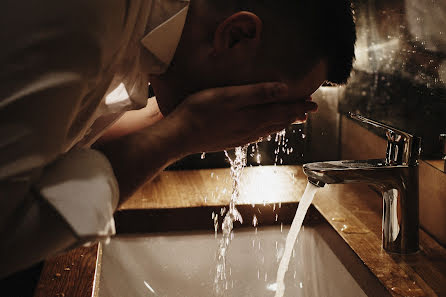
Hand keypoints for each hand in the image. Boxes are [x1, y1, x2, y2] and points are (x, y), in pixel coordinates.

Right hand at [165, 82, 317, 153]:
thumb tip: (283, 90)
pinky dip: (267, 131)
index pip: (284, 110)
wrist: (180, 136)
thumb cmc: (200, 111)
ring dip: (282, 123)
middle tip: (308, 111)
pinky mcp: (231, 140)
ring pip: (268, 129)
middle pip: (279, 121)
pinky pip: (256, 136)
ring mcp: (241, 137)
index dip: (299, 106)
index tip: (313, 103)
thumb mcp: (229, 96)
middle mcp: (251, 129)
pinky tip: (264, 131)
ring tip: (292, 120)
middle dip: (295, 115)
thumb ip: (257, 93)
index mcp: (253, 116)